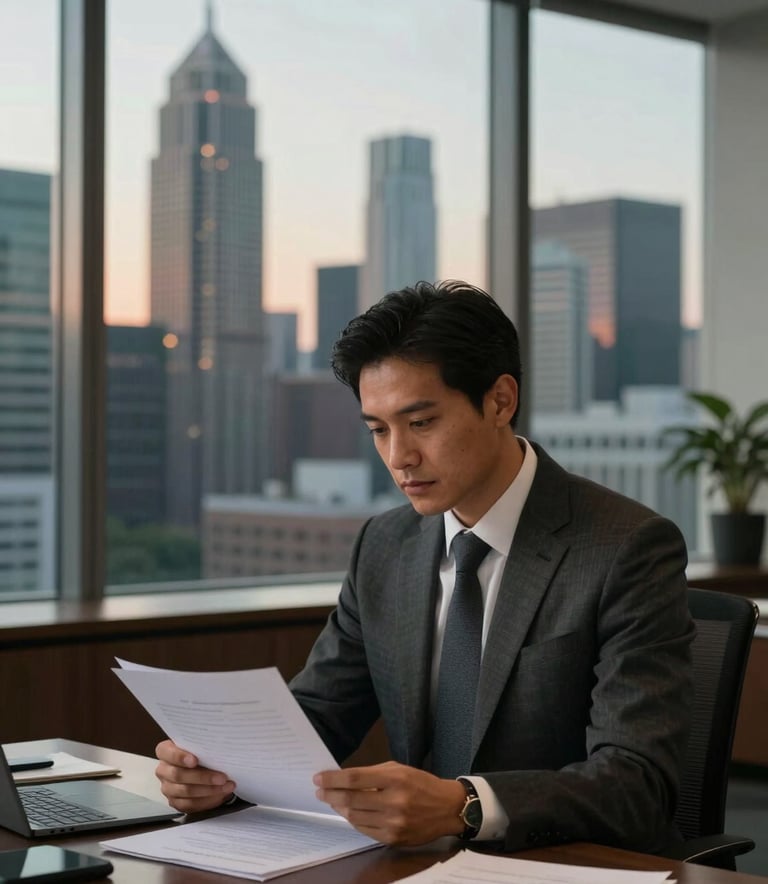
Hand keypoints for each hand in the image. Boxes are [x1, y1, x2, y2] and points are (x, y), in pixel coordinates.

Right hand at [154, 739, 235, 813]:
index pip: (166, 752)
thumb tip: (220, 750)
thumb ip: (203, 746)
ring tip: (226, 786)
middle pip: (178, 775)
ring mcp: (167, 788)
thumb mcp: (199, 745)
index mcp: (165, 751)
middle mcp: (163, 770)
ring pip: (185, 792)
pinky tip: (220, 795)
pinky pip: (190, 805)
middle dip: (202, 777)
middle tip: (222, 777)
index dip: (180, 757)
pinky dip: (207, 800)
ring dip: (209, 790)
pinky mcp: (175, 802)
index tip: (195, 760)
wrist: (200, 765)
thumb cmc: (199, 751)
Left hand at [313, 761, 465, 845]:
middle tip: (320, 791)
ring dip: (339, 808)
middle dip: (330, 794)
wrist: (447, 808)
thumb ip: (373, 774)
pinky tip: (349, 813)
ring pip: (354, 816)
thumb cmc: (421, 784)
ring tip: (333, 801)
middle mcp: (394, 802)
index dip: (333, 779)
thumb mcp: (399, 770)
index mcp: (395, 779)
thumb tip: (344, 780)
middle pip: (351, 799)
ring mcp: (393, 823)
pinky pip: (364, 830)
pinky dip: (353, 820)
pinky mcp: (393, 839)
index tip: (318, 778)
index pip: (355, 779)